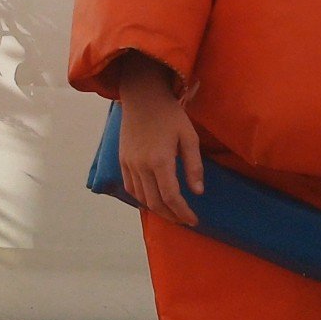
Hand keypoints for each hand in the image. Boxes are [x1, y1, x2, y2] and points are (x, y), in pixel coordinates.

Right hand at [116, 53, 202, 226]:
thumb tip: (198, 192)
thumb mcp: (189, 137)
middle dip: (171, 215)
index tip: (194, 220)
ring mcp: (129, 164)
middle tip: (185, 220)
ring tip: (172, 214)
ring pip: (141, 197)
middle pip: (155, 202)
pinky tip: (154, 201)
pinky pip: (131, 187)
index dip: (183, 212)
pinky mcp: (122, 161)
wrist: (142, 99)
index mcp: (160, 160)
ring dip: (157, 210)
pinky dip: (142, 199)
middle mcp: (141, 166)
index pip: (171, 196)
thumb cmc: (171, 116)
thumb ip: (194, 166)